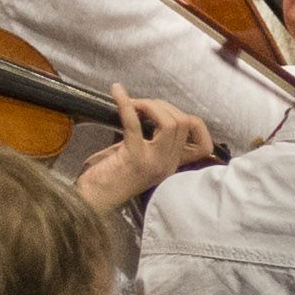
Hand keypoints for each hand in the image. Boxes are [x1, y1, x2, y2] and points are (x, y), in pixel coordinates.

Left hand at [75, 89, 219, 209]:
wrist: (92, 202)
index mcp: (172, 165)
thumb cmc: (110, 179)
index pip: (202, 144)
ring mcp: (154, 162)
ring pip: (170, 122)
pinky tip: (118, 93)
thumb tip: (149, 110)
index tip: (167, 113)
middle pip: (184, 123)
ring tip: (134, 104)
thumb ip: (151, 141)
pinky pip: (135, 124)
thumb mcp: (140, 159)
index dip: (192, 122)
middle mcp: (168, 165)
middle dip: (162, 106)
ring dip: (151, 105)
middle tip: (141, 106)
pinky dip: (126, 104)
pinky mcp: (134, 158)